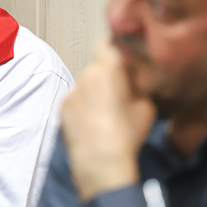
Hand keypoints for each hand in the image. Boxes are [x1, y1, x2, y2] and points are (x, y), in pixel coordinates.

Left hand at [62, 40, 156, 200]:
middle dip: (105, 77)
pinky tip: (92, 124)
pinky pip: (75, 100)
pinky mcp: (61, 109)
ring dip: (93, 93)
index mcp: (107, 69)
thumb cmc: (128, 132)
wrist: (100, 161)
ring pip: (85, 85)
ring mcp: (70, 92)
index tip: (121, 63)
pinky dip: (82, 107)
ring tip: (104, 116)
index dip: (114, 51)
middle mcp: (85, 74)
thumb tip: (132, 75)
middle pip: (96, 68)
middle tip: (117, 95)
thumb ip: (138, 82)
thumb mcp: (146, 104)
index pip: (106, 45)